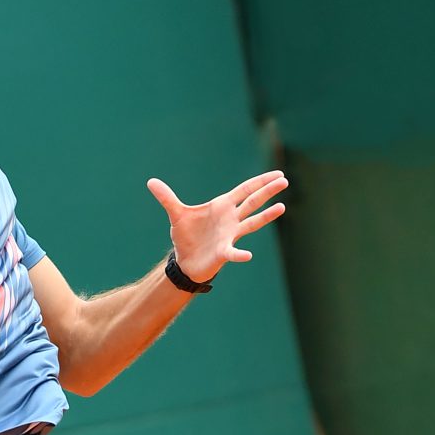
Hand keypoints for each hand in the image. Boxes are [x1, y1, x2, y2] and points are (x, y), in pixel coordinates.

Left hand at [147, 170, 288, 282]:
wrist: (184, 260)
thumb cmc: (186, 236)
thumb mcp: (176, 214)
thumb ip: (167, 198)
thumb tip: (150, 181)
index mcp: (222, 206)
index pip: (244, 190)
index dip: (260, 182)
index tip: (277, 174)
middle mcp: (230, 219)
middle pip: (252, 202)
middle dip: (267, 191)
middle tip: (284, 180)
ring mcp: (230, 235)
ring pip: (252, 223)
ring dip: (266, 216)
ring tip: (281, 207)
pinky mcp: (223, 251)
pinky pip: (233, 252)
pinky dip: (240, 254)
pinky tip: (248, 255)